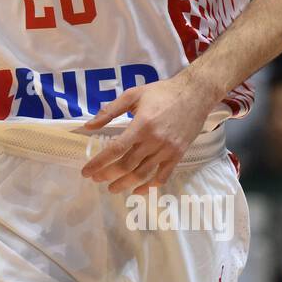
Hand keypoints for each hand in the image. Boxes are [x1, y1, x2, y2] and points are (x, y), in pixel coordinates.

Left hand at [75, 71, 218, 193]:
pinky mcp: (178, 155)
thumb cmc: (162, 93)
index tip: (87, 171)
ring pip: (143, 174)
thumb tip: (88, 126)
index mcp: (141, 125)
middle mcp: (154, 141)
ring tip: (112, 188)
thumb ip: (110, 110)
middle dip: (108, 175)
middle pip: (127, 165)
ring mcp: (167, 150)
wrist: (195, 94)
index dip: (99, 163)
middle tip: (96, 179)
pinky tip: (138, 189)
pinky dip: (150, 186)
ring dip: (125, 184)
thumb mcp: (133, 95)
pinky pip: (163, 176)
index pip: (116, 149)